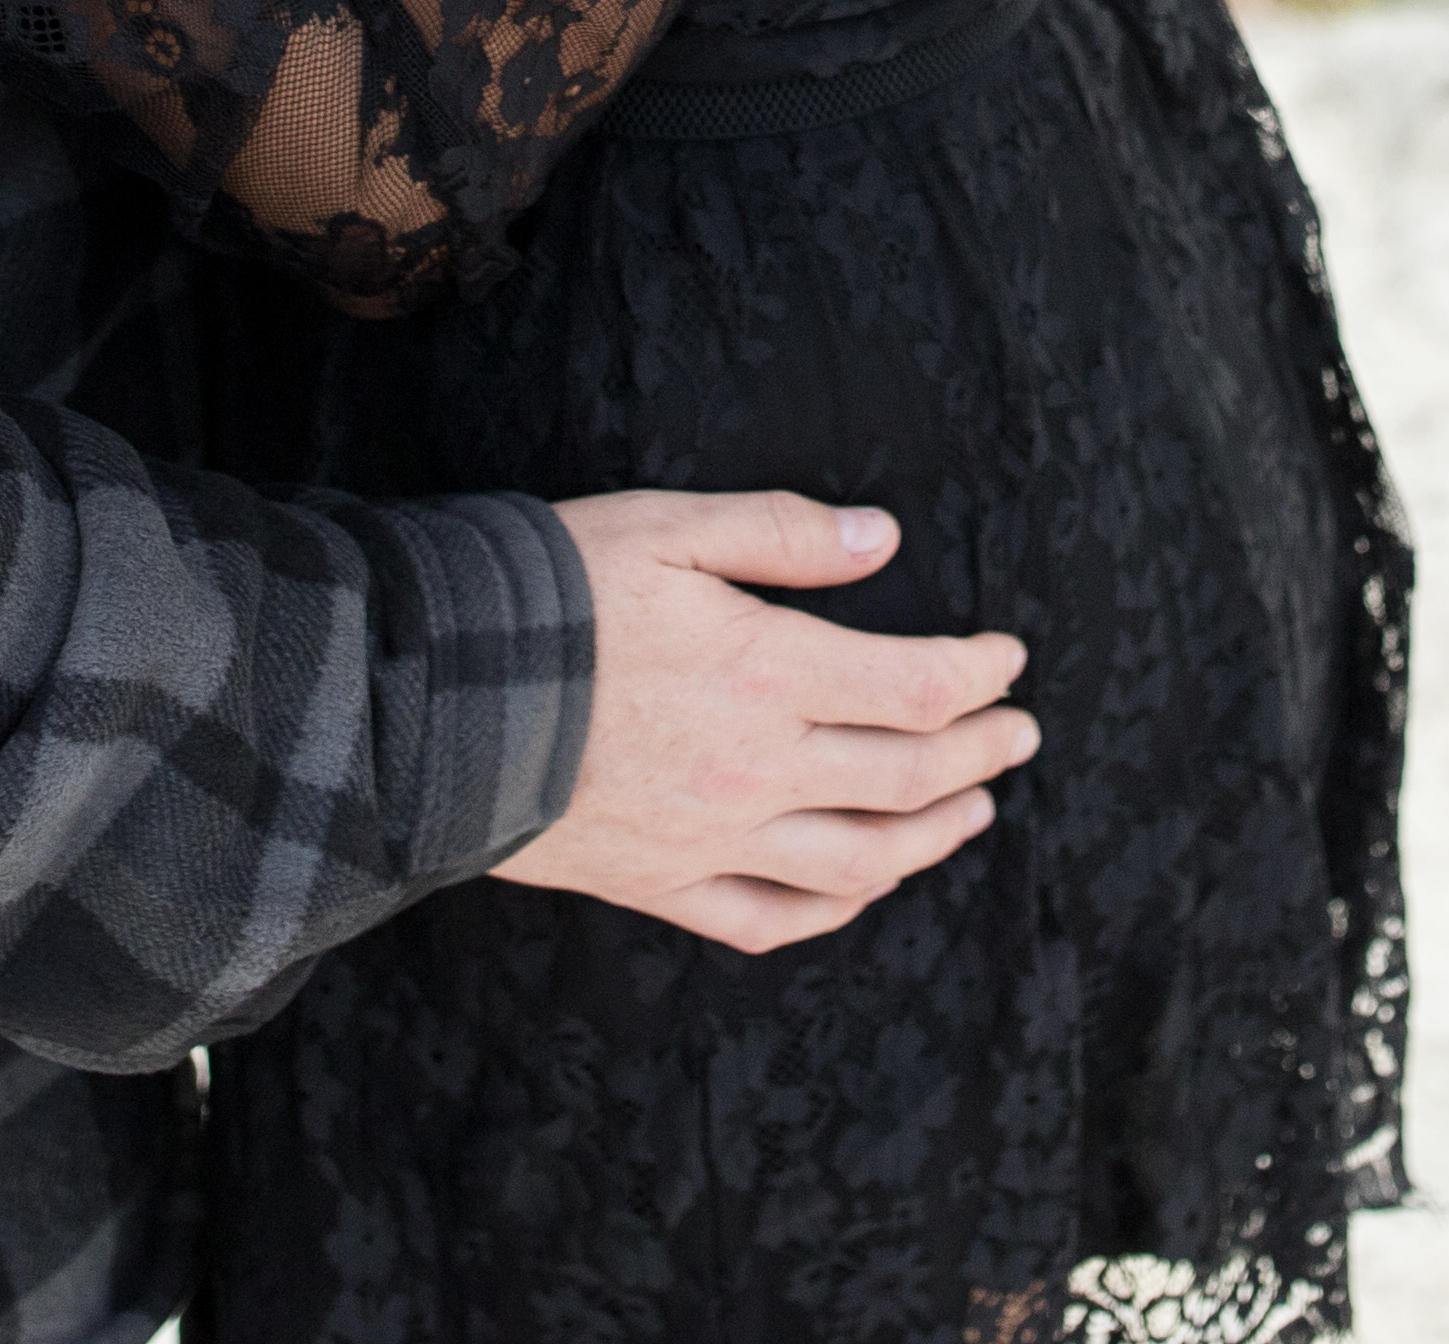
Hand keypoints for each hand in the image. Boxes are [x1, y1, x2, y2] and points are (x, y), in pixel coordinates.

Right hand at [498, 493, 1035, 955]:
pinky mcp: (661, 884)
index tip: (1009, 658)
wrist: (428, 700)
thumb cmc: (546, 596)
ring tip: (973, 812)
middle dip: (981, 755)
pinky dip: (835, 907)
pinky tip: (863, 886)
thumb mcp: (666, 529)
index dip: (979, 675)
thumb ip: (781, 533)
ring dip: (933, 837)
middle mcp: (757, 770)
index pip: (918, 688)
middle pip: (908, 777)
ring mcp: (712, 840)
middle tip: (1020, 736)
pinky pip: (772, 917)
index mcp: (768, 673)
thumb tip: (884, 541)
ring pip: (859, 862)